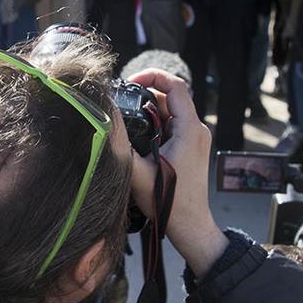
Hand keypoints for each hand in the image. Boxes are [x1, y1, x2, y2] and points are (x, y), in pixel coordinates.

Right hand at [125, 70, 226, 276]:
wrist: (190, 226)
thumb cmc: (168, 202)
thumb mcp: (137, 171)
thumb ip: (120, 141)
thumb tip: (104, 114)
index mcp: (190, 129)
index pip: (175, 86)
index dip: (152, 76)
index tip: (129, 82)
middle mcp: (197, 130)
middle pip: (171, 97)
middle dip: (145, 95)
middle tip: (121, 103)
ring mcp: (196, 139)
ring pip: (171, 111)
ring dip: (149, 111)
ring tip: (126, 121)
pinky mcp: (191, 148)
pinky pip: (173, 125)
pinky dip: (156, 124)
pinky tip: (138, 137)